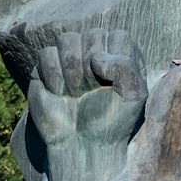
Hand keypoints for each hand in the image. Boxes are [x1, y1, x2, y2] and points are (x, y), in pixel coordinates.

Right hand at [27, 30, 146, 180]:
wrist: (83, 146)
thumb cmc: (113, 121)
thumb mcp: (135, 96)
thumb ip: (126, 68)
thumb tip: (95, 56)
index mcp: (121, 56)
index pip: (117, 36)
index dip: (113, 59)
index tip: (111, 85)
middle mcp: (96, 53)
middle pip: (90, 34)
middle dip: (92, 65)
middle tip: (92, 90)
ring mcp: (70, 59)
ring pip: (66, 38)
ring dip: (71, 67)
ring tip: (76, 92)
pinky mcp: (46, 69)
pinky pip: (45, 53)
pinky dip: (53, 74)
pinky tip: (59, 94)